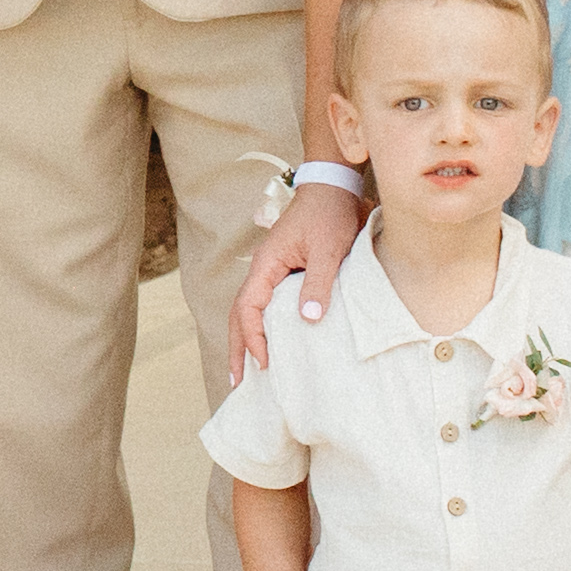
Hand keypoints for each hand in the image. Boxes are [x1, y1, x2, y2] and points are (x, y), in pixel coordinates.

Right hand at [227, 177, 367, 372]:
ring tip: (246, 372)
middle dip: (237, 349)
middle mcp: (263, 270)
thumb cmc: (330, 214)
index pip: (249, 308)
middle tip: (237, 383)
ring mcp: (271, 271)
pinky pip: (265, 306)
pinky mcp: (284, 272)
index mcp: (267, 265)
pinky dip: (261, 328)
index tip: (264, 363)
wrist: (333, 187)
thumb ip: (318, 283)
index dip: (253, 338)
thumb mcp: (329, 249)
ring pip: (249, 311)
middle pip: (240, 315)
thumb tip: (306, 321)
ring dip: (246, 341)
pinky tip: (269, 344)